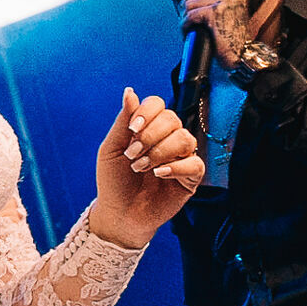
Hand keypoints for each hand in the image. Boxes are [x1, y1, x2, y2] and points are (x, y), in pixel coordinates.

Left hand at [88, 88, 203, 247]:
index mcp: (148, 129)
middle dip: (149, 136)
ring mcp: (181, 157)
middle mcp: (167, 139)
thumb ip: (123, 122)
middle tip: (132, 154)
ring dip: (159, 152)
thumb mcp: (111, 149)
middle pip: (172, 119)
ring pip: (185, 139)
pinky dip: (176, 167)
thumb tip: (129, 92)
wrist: (119, 213)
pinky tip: (159, 174)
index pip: (158, 104)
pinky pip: (195, 163)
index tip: (131, 129)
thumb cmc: (114, 181)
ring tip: (141, 167)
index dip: (147, 112)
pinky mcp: (191, 178)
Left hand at [180, 0, 255, 67]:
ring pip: (190, 2)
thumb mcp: (227, 12)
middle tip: (184, 15)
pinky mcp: (215, 13)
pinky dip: (184, 25)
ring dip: (184, 16)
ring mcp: (224, 1)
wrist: (240, 54)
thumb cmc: (230, 37)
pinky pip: (190, 15)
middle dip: (185, 2)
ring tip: (187, 26)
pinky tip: (187, 32)